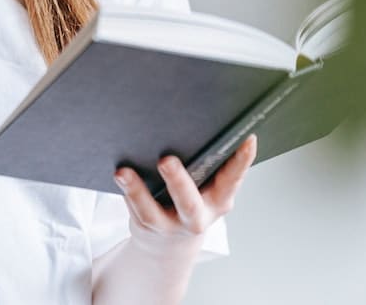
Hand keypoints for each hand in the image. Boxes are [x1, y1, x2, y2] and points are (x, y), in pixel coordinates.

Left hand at [114, 135, 257, 256]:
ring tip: (124, 172)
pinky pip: (134, 209)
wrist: (170, 245)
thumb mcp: (209, 189)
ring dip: (137, 191)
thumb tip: (195, 120)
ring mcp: (170, 224)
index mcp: (219, 200)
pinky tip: (119, 174)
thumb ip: (209, 165)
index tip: (247, 138)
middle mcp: (197, 216)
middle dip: (178, 182)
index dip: (242, 161)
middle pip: (189, 203)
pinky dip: (126, 191)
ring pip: (152, 211)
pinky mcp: (146, 225)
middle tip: (166, 160)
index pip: (233, 179)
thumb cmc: (192, 201)